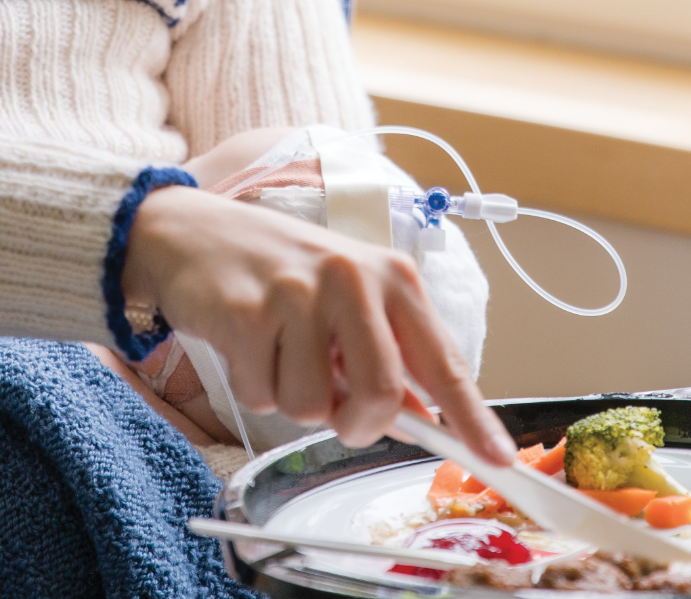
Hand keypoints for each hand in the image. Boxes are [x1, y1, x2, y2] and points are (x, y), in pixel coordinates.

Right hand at [119, 185, 511, 462]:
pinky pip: (263, 396)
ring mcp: (299, 294)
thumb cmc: (277, 271)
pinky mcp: (248, 312)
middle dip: (357, 423)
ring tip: (277, 350)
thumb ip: (385, 355)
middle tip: (336, 410)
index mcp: (392, 276)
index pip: (442, 362)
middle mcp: (353, 279)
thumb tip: (422, 419)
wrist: (192, 231)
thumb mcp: (345, 300)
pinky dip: (253, 386)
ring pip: (314, 407)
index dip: (472, 418)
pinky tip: (244, 342)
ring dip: (292, 398)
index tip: (497, 458)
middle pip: (380, 396)